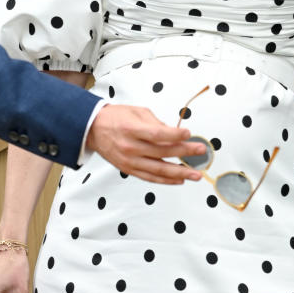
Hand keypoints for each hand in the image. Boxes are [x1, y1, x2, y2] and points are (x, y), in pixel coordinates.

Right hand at [86, 105, 204, 184]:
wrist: (93, 129)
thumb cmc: (115, 118)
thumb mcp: (137, 112)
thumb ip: (156, 123)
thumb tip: (175, 134)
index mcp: (131, 129)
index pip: (156, 134)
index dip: (174, 135)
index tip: (189, 134)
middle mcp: (130, 147)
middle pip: (162, 152)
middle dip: (184, 152)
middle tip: (200, 151)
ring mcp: (129, 161)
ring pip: (158, 170)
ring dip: (180, 173)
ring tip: (195, 174)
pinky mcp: (129, 169)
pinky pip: (150, 178)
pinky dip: (166, 180)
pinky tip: (179, 179)